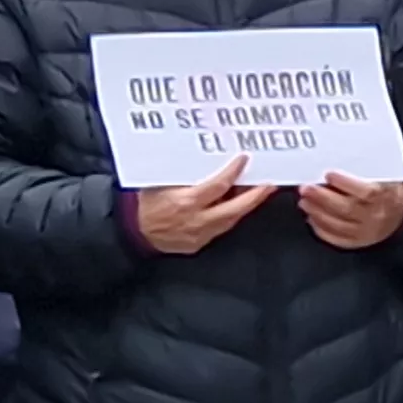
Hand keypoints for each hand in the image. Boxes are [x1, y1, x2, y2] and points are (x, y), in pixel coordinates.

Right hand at [134, 156, 269, 254]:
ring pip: (231, 220)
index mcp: (186, 202)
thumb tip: (204, 158)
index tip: (244, 159)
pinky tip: (238, 206)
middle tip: (270, 183)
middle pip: (234, 209)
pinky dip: (231, 216)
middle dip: (255, 196)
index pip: (218, 186)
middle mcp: (196, 221)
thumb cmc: (143, 203)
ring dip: (246, 206)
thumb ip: (182, 174)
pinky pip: (221, 228)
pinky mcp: (198, 244)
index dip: (233, 172)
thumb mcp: (159, 182)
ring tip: (260, 192)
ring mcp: (199, 235)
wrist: (132, 231)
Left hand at [299, 172, 402, 252]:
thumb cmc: (385, 189)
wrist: (397, 213)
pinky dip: (320, 229)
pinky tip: (312, 217)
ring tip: (305, 201)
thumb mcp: (383, 174)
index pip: (367, 192)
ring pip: (338, 225)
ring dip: (317, 212)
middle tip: (306, 188)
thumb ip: (364, 168)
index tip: (329, 174)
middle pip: (346, 208)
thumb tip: (338, 160)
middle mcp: (376, 216)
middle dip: (322, 198)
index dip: (346, 183)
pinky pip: (336, 238)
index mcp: (385, 196)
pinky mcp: (357, 241)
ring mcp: (366, 231)